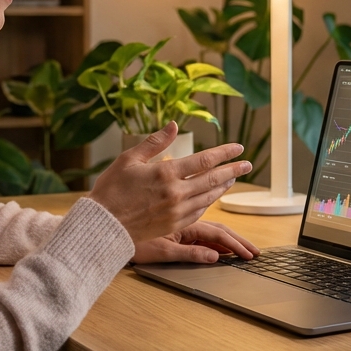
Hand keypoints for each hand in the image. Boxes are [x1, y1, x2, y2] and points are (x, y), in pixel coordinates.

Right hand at [89, 122, 250, 244]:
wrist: (103, 225)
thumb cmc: (112, 189)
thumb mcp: (129, 159)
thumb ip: (155, 142)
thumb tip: (174, 125)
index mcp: (166, 173)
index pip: (204, 160)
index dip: (224, 153)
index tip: (238, 148)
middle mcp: (176, 193)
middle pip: (213, 179)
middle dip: (233, 170)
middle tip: (247, 163)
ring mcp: (177, 211)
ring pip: (209, 197)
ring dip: (223, 186)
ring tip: (232, 178)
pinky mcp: (174, 225)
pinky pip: (198, 212)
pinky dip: (208, 202)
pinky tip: (211, 196)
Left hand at [132, 221, 259, 263]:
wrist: (108, 226)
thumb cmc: (132, 239)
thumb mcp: (162, 252)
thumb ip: (190, 254)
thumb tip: (215, 258)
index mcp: (186, 224)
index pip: (218, 234)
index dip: (236, 244)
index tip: (251, 253)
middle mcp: (186, 219)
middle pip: (220, 231)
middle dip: (239, 242)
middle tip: (256, 253)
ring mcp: (180, 221)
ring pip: (211, 227)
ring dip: (229, 237)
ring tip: (246, 246)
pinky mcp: (173, 223)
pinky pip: (199, 226)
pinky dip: (213, 235)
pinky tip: (220, 241)